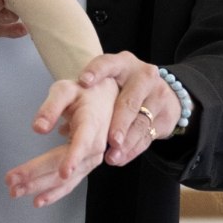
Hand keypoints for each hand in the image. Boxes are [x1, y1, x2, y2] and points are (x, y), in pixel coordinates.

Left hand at [4, 72, 114, 207]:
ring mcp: (91, 159)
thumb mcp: (66, 90)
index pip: (82, 143)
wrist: (104, 99)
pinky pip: (69, 184)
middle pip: (65, 165)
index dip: (73, 158)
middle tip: (12, 182)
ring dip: (39, 187)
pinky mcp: (85, 166)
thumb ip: (51, 107)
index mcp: (91, 124)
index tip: (63, 172)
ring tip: (16, 191)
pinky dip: (53, 193)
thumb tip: (38, 128)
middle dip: (37, 175)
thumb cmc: (83, 92)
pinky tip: (37, 200)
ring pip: (65, 179)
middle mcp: (94, 145)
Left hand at [80, 52, 180, 166]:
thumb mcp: (106, 81)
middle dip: (119, 122)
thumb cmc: (121, 87)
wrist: (159, 92)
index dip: (97, 72)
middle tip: (110, 139)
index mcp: (122, 64)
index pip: (108, 63)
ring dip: (126, 142)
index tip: (83, 82)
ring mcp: (158, 96)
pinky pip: (147, 136)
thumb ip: (83, 99)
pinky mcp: (166, 116)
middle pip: (130, 101)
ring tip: (111, 157)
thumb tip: (57, 127)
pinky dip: (132, 149)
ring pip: (141, 123)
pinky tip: (120, 158)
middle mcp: (143, 77)